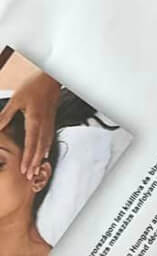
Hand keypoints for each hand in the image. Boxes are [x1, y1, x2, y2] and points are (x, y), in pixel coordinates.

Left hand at [0, 61, 59, 180]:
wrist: (51, 79)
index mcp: (35, 120)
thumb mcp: (16, 100)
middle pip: (40, 148)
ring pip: (46, 145)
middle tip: (30, 176)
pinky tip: (44, 153)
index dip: (28, 158)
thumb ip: (6, 115)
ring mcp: (49, 123)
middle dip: (35, 163)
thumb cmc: (34, 86)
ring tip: (37, 169)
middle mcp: (44, 124)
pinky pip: (49, 139)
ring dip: (41, 159)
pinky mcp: (51, 121)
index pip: (31, 144)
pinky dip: (46, 149)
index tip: (25, 169)